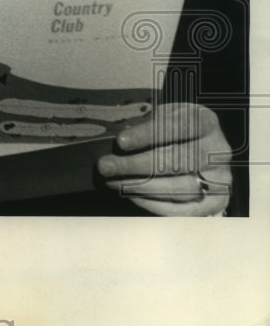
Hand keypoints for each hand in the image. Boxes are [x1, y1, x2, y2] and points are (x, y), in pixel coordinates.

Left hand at [96, 102, 231, 215]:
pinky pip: (182, 209)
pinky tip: (131, 194)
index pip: (177, 127)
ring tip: (112, 181)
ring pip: (178, 188)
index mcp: (206, 122)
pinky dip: (153, 203)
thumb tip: (117, 142)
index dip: (147, 135)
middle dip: (135, 165)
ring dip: (140, 187)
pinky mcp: (214, 202)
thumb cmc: (174, 129)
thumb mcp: (163, 116)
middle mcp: (218, 151)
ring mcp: (220, 179)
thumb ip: (146, 124)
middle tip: (106, 166)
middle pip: (176, 161)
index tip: (120, 142)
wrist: (200, 148)